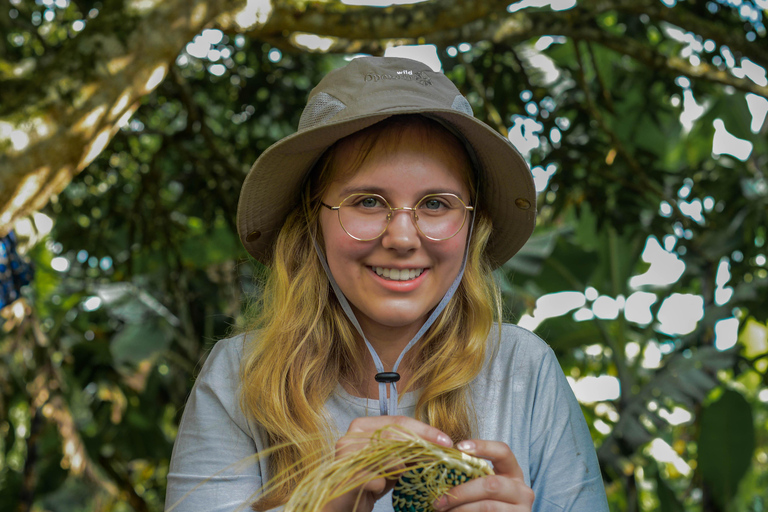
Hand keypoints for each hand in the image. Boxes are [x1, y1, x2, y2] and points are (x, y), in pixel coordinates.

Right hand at [322, 416, 452, 511]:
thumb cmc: (369, 479)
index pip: (398, 421)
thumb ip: (408, 450)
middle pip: (394, 435)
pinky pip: (373, 478)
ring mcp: (346, 456)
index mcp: (363, 426)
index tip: (446, 441)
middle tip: (441, 457)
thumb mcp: (391, 462)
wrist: (343, 504)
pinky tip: (388, 486)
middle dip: (421, 447)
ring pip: (385, 455)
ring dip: (404, 466)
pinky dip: (385, 482)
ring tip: (415, 474)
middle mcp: (352, 436)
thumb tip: (439, 444)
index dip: (424, 430)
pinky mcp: (345, 476)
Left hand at [432, 440, 533, 511]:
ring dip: (460, 509)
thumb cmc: (487, 501)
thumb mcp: (485, 485)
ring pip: (486, 506)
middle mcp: (522, 490)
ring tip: (442, 510)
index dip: (483, 447)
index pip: (503, 451)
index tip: (459, 447)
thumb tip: (443, 463)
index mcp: (513, 472)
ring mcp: (521, 509)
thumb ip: (473, 474)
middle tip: (439, 500)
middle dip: (462, 492)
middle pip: (491, 485)